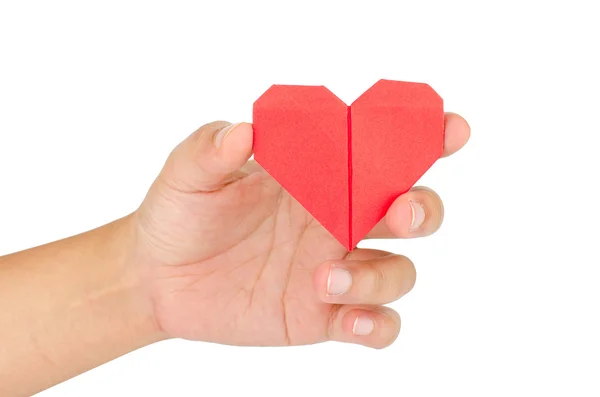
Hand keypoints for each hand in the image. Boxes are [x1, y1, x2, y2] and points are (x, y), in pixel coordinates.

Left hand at [133, 115, 469, 347]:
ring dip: (378, 277)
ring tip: (325, 281)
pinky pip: (376, 325)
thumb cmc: (179, 214)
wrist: (159, 278)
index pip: (380, 153)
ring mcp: (335, 270)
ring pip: (398, 272)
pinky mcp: (324, 316)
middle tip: (398, 214)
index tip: (450, 130)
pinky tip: (346, 320)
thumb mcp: (187, 174)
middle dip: (422, 209)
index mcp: (317, 177)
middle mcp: (337, 221)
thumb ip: (213, 149)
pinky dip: (376, 324)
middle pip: (411, 211)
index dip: (423, 140)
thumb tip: (246, 130)